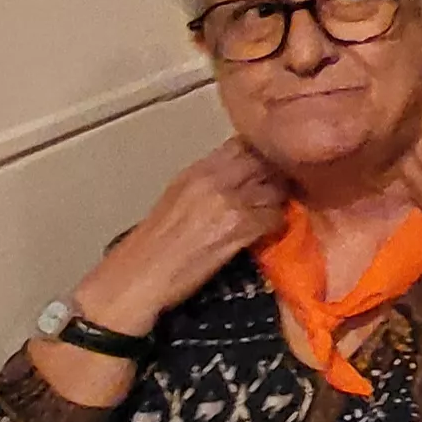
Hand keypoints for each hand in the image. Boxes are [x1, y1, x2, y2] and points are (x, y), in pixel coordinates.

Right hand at [76, 140, 288, 333]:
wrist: (138, 277)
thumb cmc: (153, 246)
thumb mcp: (177, 198)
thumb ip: (208, 183)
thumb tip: (238, 178)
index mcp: (196, 171)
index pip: (241, 145)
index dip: (262, 153)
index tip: (270, 166)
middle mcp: (213, 180)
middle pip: (263, 162)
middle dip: (277, 174)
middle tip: (283, 188)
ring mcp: (228, 202)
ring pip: (275, 188)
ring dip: (279, 201)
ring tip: (275, 211)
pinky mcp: (239, 228)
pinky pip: (274, 217)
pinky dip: (276, 224)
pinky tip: (268, 232)